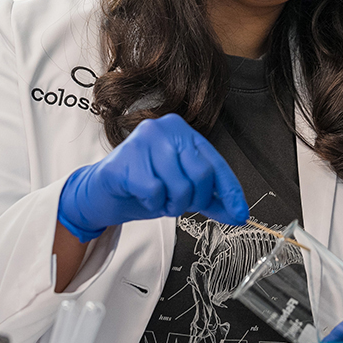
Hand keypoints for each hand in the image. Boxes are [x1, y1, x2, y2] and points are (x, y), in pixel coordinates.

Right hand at [57, 114, 248, 241]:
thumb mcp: (182, 190)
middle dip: (193, 200)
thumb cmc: (142, 186)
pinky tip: (142, 195)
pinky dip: (152, 203)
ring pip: (179, 186)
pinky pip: (155, 192)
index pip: (215, 163)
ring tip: (158, 198)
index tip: (240, 213)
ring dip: (171, 204)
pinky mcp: (125, 160)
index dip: (230, 191)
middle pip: (201, 175)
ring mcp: (143, 140)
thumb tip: (239, 213)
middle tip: (176, 203)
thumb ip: (210, 198)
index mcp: (182, 131)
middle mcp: (164, 128)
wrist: (101, 193)